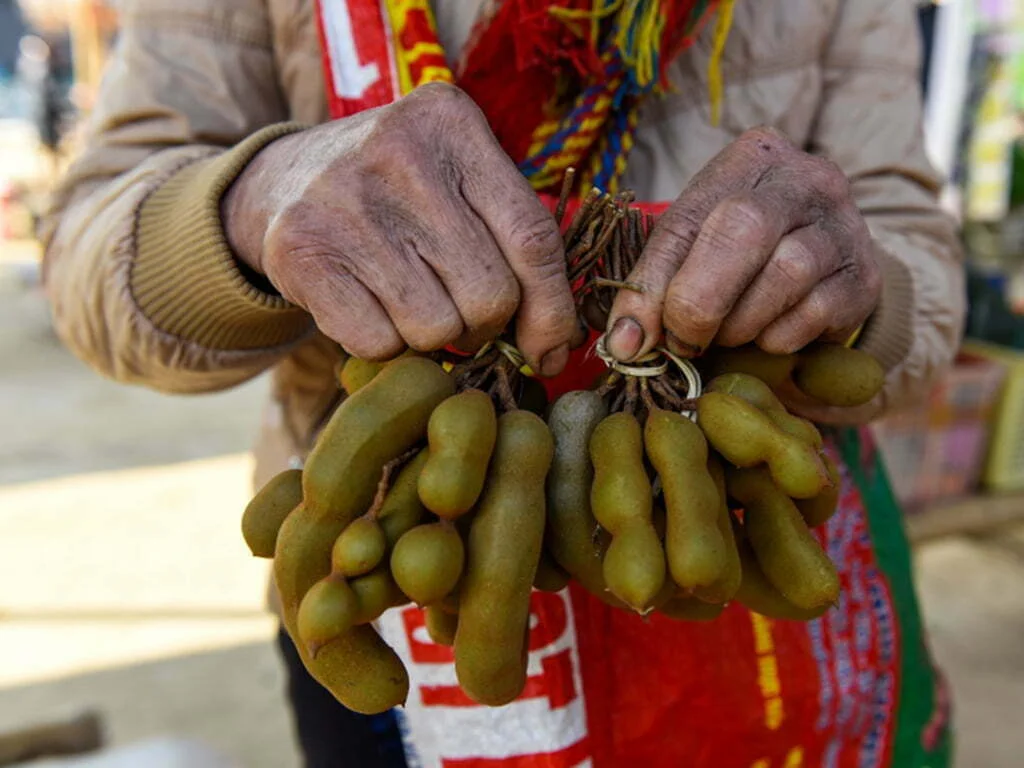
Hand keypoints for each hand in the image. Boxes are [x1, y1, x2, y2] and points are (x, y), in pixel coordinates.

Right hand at [223, 83, 575, 374]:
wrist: (283, 180)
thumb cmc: (400, 193)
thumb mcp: (459, 184)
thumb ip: (515, 245)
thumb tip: (555, 350)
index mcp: (453, 125)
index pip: (533, 238)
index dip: (552, 310)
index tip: (549, 351)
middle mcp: (399, 153)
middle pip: (489, 294)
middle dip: (483, 324)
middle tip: (461, 311)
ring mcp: (344, 201)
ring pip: (435, 328)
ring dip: (432, 337)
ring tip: (411, 301)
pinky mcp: (300, 249)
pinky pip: (376, 342)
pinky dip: (382, 344)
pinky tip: (370, 306)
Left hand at [605, 127, 880, 360]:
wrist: (821, 267)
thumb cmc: (739, 255)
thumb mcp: (690, 251)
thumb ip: (654, 287)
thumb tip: (625, 346)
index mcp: (750, 158)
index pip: (686, 219)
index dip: (652, 286)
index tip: (631, 340)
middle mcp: (805, 178)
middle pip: (744, 228)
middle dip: (701, 301)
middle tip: (683, 340)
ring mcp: (845, 223)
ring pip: (787, 273)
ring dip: (742, 322)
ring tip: (729, 333)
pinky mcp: (864, 275)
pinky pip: (816, 312)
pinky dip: (780, 336)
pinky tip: (769, 333)